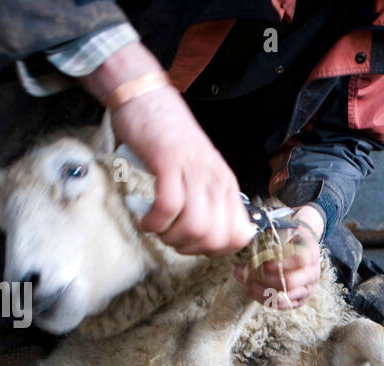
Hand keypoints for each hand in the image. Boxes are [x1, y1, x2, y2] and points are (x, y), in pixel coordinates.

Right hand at [82, 44, 253, 255]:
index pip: (238, 236)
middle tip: (171, 238)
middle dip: (190, 248)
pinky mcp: (169, 162)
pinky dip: (154, 222)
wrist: (146, 97)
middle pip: (215, 237)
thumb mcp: (199, 171)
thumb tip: (209, 236)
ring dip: (170, 237)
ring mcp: (194, 170)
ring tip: (157, 227)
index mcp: (226, 184)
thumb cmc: (167, 137)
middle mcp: (215, 179)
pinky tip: (146, 219)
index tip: (193, 245)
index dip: (215, 250)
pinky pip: (168, 208)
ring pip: (194, 227)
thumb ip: (208, 199)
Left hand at [234, 204, 324, 308]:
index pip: (298, 263)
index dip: (280, 264)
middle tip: (247, 273)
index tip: (264, 264)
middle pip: (289, 283)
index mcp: (311, 255)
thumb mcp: (289, 231)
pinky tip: (251, 290)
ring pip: (284, 297)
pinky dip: (264, 300)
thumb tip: (251, 236)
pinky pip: (281, 306)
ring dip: (261, 291)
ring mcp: (307, 289)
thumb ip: (277, 236)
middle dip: (265, 279)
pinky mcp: (299, 300)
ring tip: (244, 281)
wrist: (305, 247)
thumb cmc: (292, 238)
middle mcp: (312, 274)